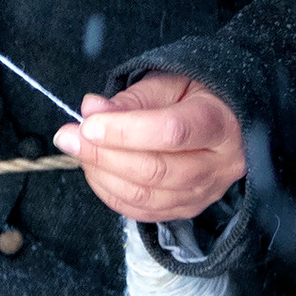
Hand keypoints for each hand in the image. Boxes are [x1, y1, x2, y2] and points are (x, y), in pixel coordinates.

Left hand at [54, 75, 245, 226]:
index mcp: (220, 123)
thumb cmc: (196, 96)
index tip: (87, 124)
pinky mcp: (188, 209)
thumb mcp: (169, 83)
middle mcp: (220, 165)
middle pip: (156, 170)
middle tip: (68, 137)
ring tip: (78, 151)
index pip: (171, 132)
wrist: (227, 120)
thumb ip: (131, 100)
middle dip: (103, 155)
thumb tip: (91, 110)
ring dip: (103, 176)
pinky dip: (111, 194)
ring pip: (147, 197)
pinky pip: (144, 213)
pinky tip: (95, 172)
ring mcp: (206, 193)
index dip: (124, 131)